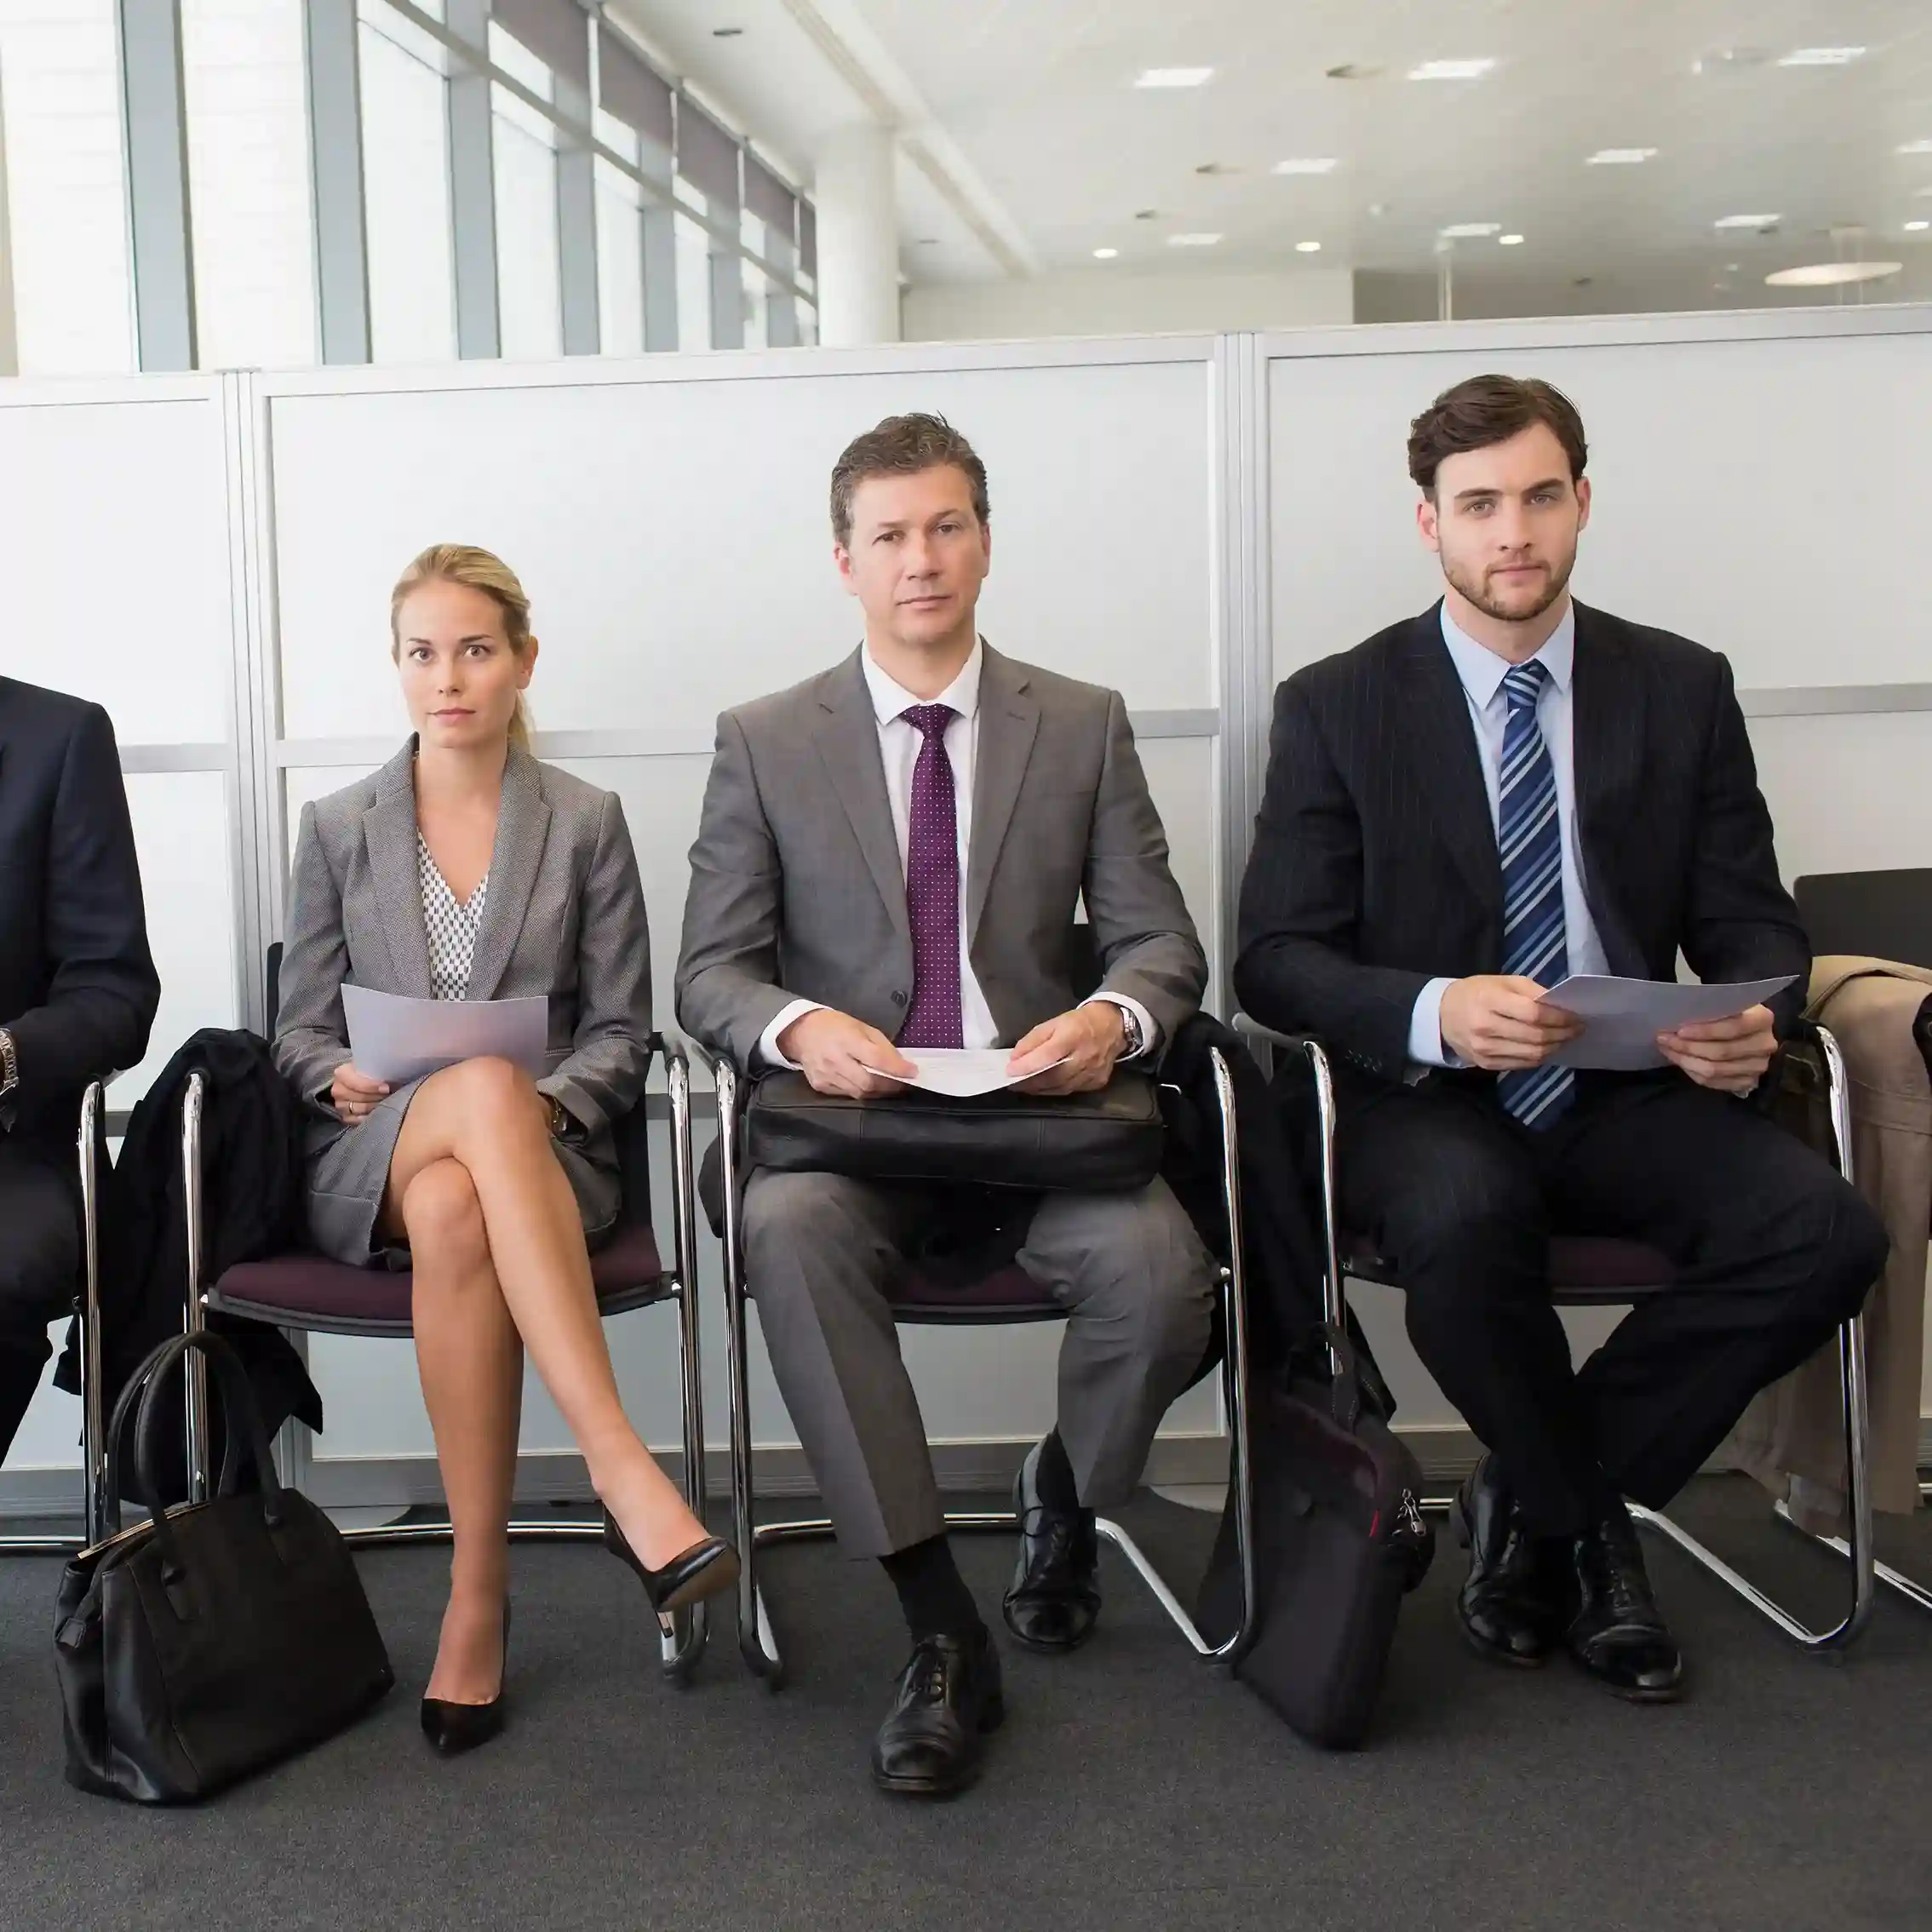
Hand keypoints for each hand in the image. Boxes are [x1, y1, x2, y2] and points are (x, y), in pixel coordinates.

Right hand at [330, 1062, 389, 1124]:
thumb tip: (398, 1062)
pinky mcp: (346, 1117)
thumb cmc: (371, 1072)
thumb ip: (379, 1064)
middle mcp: (338, 1090)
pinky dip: (370, 1117)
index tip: (386, 1087)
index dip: (371, 1086)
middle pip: (358, 1097)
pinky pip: (357, 1120)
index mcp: (341, 1074)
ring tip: (386, 1101)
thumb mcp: (373, 1064)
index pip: (354, 1082)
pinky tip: (379, 1111)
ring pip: (359, 1109)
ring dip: (375, 1106)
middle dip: (376, 1097)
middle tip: (390, 1095)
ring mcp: (340, 1105)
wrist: (366, 1081)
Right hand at [778, 1008, 914, 1098]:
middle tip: (901, 1084)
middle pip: (867, 1083)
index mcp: (846, 1040)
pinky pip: (846, 1094)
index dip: (896, 1069)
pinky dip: (860, 1091)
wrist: (802, 1032)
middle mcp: (834, 1060)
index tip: (912, 1072)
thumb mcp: (862, 1027)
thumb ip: (882, 1046)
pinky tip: (864, 1083)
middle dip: (888, 1086)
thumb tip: (902, 1065)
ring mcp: (825, 1075)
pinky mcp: (820, 1086)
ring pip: (858, 1093)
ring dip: (877, 1091)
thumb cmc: (836, 1026)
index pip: (876, 1059)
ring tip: (887, 1085)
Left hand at [1007, 1003, 1126, 1094]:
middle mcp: (1085, 1056)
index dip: (1027, 1065)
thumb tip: (1015, 1058)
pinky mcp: (1098, 1081)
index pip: (1048, 1054)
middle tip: (1013, 1084)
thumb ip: (1033, 1040)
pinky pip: (1073, 1090)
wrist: (1112, 1026)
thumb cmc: (1078, 1023)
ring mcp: (1094, 1071)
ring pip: (1062, 1088)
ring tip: (1026, 1086)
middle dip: (1031, 1082)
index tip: (1010, 1071)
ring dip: (1041, 1089)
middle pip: (1054, 1076)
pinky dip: (1056, 1090)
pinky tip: (1046, 1087)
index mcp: (1073, 1035)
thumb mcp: (1053, 1023)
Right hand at [1439, 975, 1582, 1071]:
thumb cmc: (1476, 992)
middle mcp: (1485, 1028)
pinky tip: (1547, 1047)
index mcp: (1489, 1000)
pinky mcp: (1486, 1064)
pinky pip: (1522, 1064)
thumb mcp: (1502, 981)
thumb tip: (1561, 1005)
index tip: (1577, 1016)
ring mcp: (1485, 1049)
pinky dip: (1540, 1057)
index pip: (1533, 1014)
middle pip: (1536, 1036)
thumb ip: (1531, 991)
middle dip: (1563, 1034)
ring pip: (1532, 1054)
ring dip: (1555, 1047)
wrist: (1442, 1015)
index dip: (1560, 1017)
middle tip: (1578, 1029)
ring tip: (1566, 1038)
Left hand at [1657, 1004, 1775, 1094]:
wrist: (1745, 1029)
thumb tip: (1677, 1017)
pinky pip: (1714, 1082)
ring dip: (1685, 1060)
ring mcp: (1757, 1066)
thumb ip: (1708, 1009)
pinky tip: (1680, 1061)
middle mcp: (1765, 1044)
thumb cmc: (1728, 1012)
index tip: (1680, 1030)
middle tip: (1664, 1039)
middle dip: (1688, 1046)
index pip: (1733, 1027)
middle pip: (1722, 1052)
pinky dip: (1692, 1072)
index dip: (1705, 1031)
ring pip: (1715, 1070)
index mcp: (1763, 1019)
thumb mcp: (1723, 1003)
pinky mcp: (1747, 1082)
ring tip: (1667, 1049)